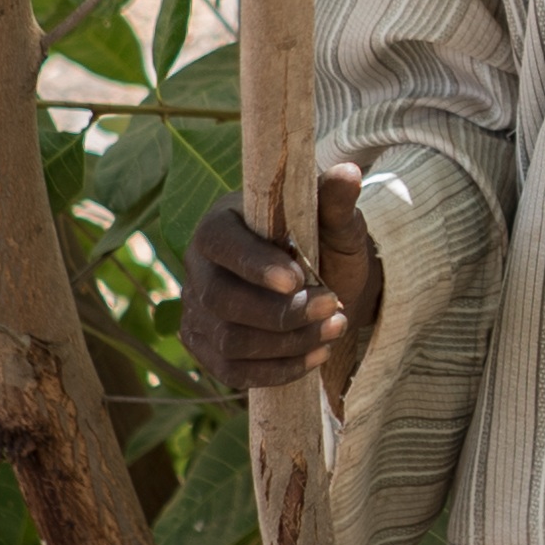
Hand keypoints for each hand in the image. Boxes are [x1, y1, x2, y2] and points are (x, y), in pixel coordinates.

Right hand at [178, 161, 382, 395]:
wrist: (320, 285)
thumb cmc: (321, 244)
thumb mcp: (335, 222)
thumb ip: (336, 202)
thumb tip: (348, 172)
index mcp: (219, 224)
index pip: (221, 244)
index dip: (255, 265)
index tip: (298, 279)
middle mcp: (198, 268)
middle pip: (222, 301)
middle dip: (282, 312)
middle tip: (334, 308)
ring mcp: (196, 311)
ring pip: (230, 341)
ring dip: (288, 343)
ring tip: (335, 329)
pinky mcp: (206, 348)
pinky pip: (232, 372)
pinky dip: (277, 370)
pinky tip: (316, 356)